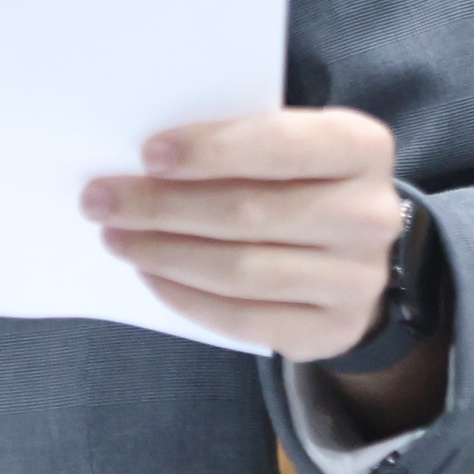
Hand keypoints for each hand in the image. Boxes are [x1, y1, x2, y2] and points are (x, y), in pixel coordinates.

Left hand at [83, 109, 405, 360]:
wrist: (351, 254)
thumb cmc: (300, 182)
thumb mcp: (288, 146)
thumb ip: (238, 144)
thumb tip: (147, 163)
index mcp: (362, 147)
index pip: (281, 143)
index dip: (211, 150)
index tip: (148, 155)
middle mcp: (370, 214)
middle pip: (249, 212)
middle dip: (163, 206)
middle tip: (102, 201)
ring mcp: (358, 279)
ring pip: (241, 270)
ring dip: (165, 254)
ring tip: (117, 238)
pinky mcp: (334, 330)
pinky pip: (245, 319)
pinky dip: (188, 297)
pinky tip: (151, 274)